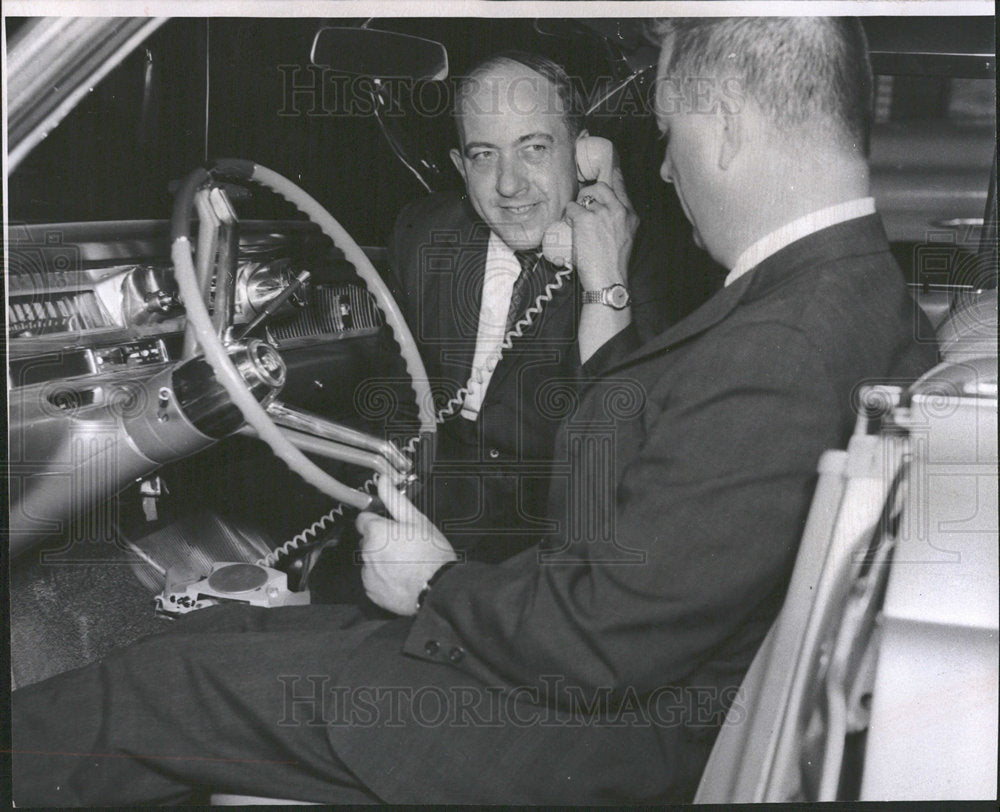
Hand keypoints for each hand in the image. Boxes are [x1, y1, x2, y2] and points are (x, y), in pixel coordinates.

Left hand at [355, 474, 457, 615]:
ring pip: (370, 560)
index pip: (363, 519)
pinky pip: (373, 580)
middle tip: (404, 545)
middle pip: (367, 541)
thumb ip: (395, 499)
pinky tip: (401, 577)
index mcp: (375, 532)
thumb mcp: (417, 520)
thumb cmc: (431, 553)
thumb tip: (382, 481)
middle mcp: (366, 552)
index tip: (391, 527)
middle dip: (381, 541)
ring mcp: (368, 573)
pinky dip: (383, 578)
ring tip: (405, 563)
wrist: (438, 588)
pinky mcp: (372, 592)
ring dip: (381, 560)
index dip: (378, 521)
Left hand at [563, 167, 638, 290]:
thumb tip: (601, 208)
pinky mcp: (585, 219)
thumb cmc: (613, 264)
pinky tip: (570, 227)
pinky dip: (567, 216)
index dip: (610, 176)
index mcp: (630, 216)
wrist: (608, 279)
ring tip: (576, 225)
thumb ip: (618, 220)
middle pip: (600, 187)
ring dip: (576, 210)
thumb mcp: (625, 238)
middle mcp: (618, 210)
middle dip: (588, 192)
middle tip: (581, 204)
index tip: (604, 173)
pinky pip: (571, 208)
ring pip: (583, 199)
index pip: (620, 186)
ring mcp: (601, 213)